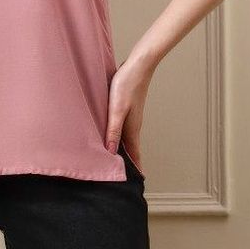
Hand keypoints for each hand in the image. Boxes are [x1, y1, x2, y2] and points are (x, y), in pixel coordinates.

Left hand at [105, 56, 152, 173]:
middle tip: (125, 177)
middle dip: (129, 163)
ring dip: (124, 151)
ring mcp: (131, 117)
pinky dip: (119, 138)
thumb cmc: (127, 85)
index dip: (135, 168)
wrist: (139, 66)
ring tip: (118, 162)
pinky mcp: (128, 109)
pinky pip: (123, 129)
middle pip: (131, 149)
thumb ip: (113, 131)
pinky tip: (113, 137)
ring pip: (127, 139)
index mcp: (132, 129)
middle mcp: (134, 126)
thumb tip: (111, 152)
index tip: (137, 182)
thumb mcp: (116, 110)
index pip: (135, 154)